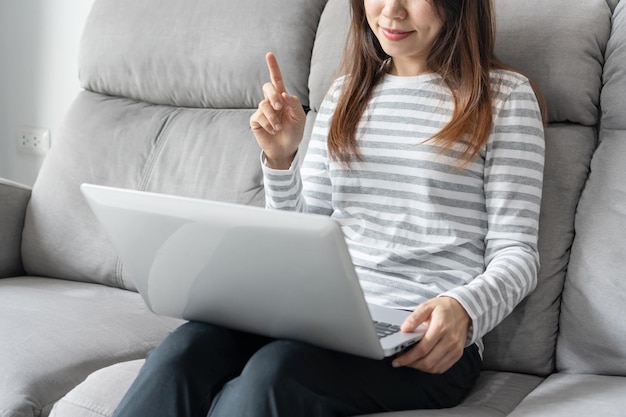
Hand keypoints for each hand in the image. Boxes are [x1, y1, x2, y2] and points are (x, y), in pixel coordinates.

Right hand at [250, 52, 306, 169]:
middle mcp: (271, 102)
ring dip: (273, 117)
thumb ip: (294, 103)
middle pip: (267, 87)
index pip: (277, 79)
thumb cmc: (294, 133)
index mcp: (283, 98)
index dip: (273, 67)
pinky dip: (268, 124)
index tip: (269, 54)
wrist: (286, 149)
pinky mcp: (256, 120)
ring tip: (279, 128)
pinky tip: (273, 130)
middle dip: (273, 95)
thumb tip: (283, 94)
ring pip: (264, 105)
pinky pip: (259, 116)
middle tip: (280, 107)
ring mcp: (262, 111)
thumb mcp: (300, 118)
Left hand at [392, 297, 470, 373]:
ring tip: (410, 361)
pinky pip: (442, 367)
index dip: (408, 357)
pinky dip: (430, 368)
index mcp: (440, 328)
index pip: (422, 348)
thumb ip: (414, 317)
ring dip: (420, 367)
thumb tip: (404, 329)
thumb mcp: (427, 306)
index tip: (397, 360)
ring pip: (434, 367)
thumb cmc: (444, 308)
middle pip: (428, 361)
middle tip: (401, 361)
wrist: (463, 309)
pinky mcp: (457, 354)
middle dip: (411, 364)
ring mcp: (455, 349)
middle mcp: (449, 340)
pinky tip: (422, 362)